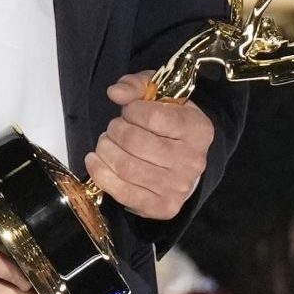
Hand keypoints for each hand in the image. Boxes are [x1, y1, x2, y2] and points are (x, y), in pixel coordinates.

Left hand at [85, 72, 214, 220]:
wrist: (183, 161)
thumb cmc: (168, 124)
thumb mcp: (158, 95)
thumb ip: (137, 86)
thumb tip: (115, 93)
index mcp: (198, 129)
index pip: (154, 117)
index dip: (132, 111)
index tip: (129, 111)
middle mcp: (193, 161)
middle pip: (135, 143)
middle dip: (114, 130)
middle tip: (114, 128)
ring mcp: (178, 187)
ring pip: (126, 167)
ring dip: (105, 150)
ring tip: (105, 143)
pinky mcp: (163, 207)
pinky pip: (123, 192)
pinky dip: (101, 174)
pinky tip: (96, 161)